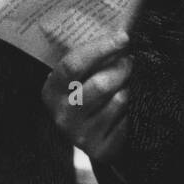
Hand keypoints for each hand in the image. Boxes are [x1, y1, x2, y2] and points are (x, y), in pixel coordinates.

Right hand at [42, 30, 130, 163]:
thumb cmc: (82, 96)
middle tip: (130, 61)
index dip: (100, 48)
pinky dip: (132, 110)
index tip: (123, 37)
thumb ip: (88, 60)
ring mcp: (80, 135)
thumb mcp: (76, 79)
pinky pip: (126, 122)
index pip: (73, 65)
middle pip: (98, 84)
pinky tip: (130, 107)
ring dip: (128, 89)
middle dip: (121, 68)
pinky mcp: (99, 150)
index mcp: (51, 91)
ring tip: (128, 84)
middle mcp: (62, 114)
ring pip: (116, 102)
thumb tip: (119, 33)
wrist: (86, 138)